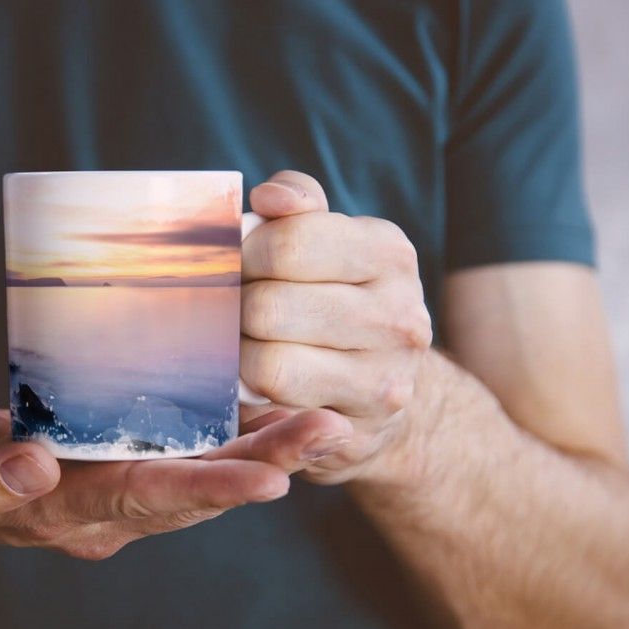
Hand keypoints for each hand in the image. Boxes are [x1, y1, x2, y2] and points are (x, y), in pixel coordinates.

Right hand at [0, 388, 349, 560]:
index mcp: (58, 509)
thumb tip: (35, 469)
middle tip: (329, 431)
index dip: (208, 486)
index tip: (271, 478)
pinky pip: (187, 460)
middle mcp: (101, 512)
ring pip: (200, 479)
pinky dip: (235, 442)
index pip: (143, 498)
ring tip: (326, 423)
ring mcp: (114, 496)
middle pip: (193, 493)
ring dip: (264, 455)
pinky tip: (278, 414)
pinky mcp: (120, 471)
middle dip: (264, 466)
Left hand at [239, 171, 432, 484]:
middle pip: (270, 307)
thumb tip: (268, 198)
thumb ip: (298, 205)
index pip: (289, 244)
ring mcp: (385, 378)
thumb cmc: (335, 297)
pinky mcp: (360, 431)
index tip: (236, 265)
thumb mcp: (329, 239)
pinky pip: (276, 410)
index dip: (243, 255)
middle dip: (234, 309)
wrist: (385, 384)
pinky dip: (251, 395)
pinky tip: (254, 382)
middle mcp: (399, 315)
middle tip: (228, 311)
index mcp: (388, 253)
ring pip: (270, 364)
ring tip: (240, 344)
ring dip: (238, 355)